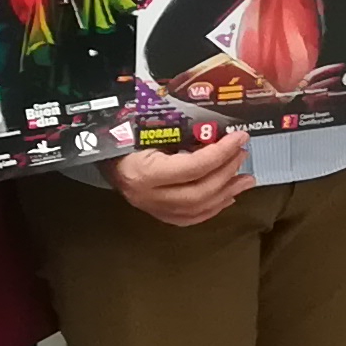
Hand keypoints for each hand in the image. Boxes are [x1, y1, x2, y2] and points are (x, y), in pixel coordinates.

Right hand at [112, 127, 250, 227]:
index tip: (240, 137)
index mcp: (143, 172)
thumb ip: (180, 132)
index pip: (192, 167)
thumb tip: (217, 131)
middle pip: (199, 192)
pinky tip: (228, 196)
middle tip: (243, 154)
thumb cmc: (122, 135)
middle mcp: (148, 196)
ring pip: (198, 209)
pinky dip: (213, 207)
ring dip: (227, 192)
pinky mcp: (156, 214)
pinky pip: (190, 218)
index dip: (221, 152)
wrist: (98, 155)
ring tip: (246, 178)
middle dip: (227, 173)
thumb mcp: (147, 128)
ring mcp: (151, 209)